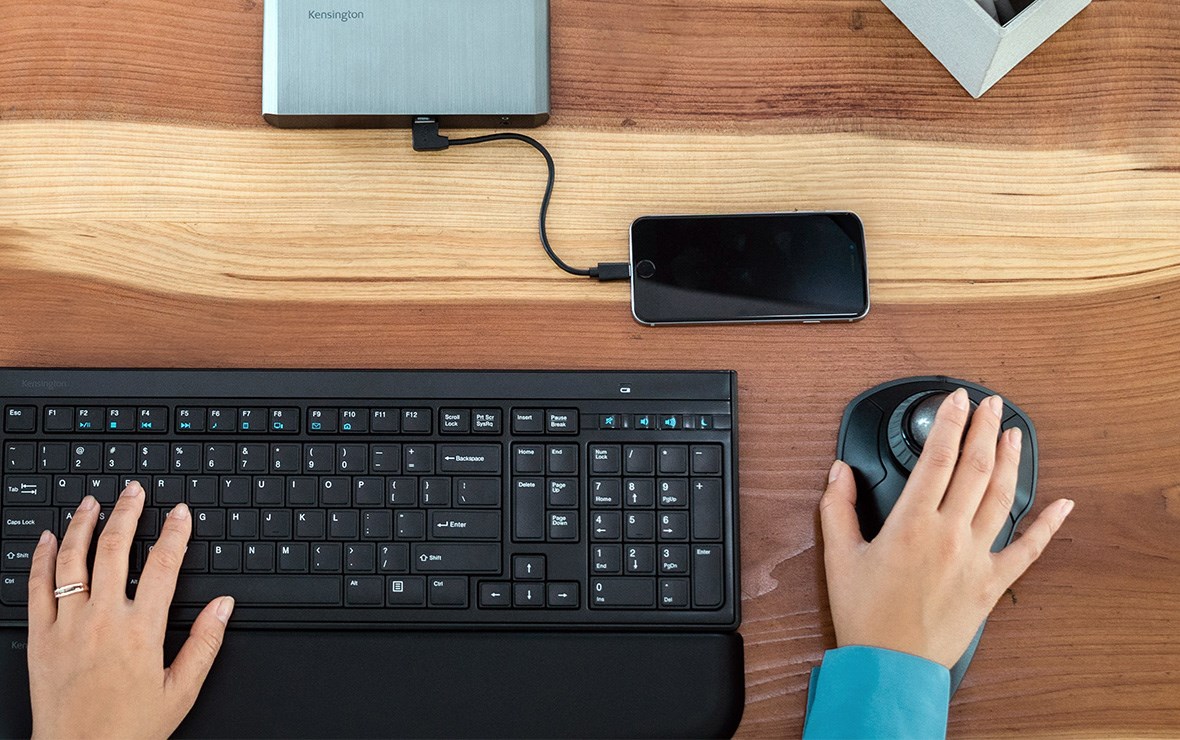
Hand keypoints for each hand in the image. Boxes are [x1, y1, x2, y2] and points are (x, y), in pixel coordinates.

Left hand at [26, 482, 233, 738]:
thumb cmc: (129, 728)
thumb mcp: (182, 689)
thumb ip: (205, 643)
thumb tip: (224, 606)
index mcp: (142, 630)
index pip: (164, 566)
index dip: (175, 533)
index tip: (180, 513)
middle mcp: (103, 619)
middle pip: (115, 549)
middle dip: (127, 512)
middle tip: (134, 491)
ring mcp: (67, 625)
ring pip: (72, 559)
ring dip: (83, 524)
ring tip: (92, 502)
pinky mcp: (40, 637)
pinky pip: (37, 586)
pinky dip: (41, 557)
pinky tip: (48, 538)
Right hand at [819, 388, 1072, 667]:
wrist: (892, 665)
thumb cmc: (865, 615)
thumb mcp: (838, 557)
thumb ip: (837, 508)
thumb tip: (839, 472)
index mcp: (911, 525)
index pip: (937, 459)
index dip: (949, 423)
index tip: (955, 400)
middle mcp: (949, 535)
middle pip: (975, 468)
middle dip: (983, 429)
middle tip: (990, 403)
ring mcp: (976, 558)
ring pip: (1001, 497)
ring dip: (1010, 460)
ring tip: (1013, 433)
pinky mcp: (992, 583)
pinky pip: (1028, 550)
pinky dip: (1047, 525)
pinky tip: (1062, 504)